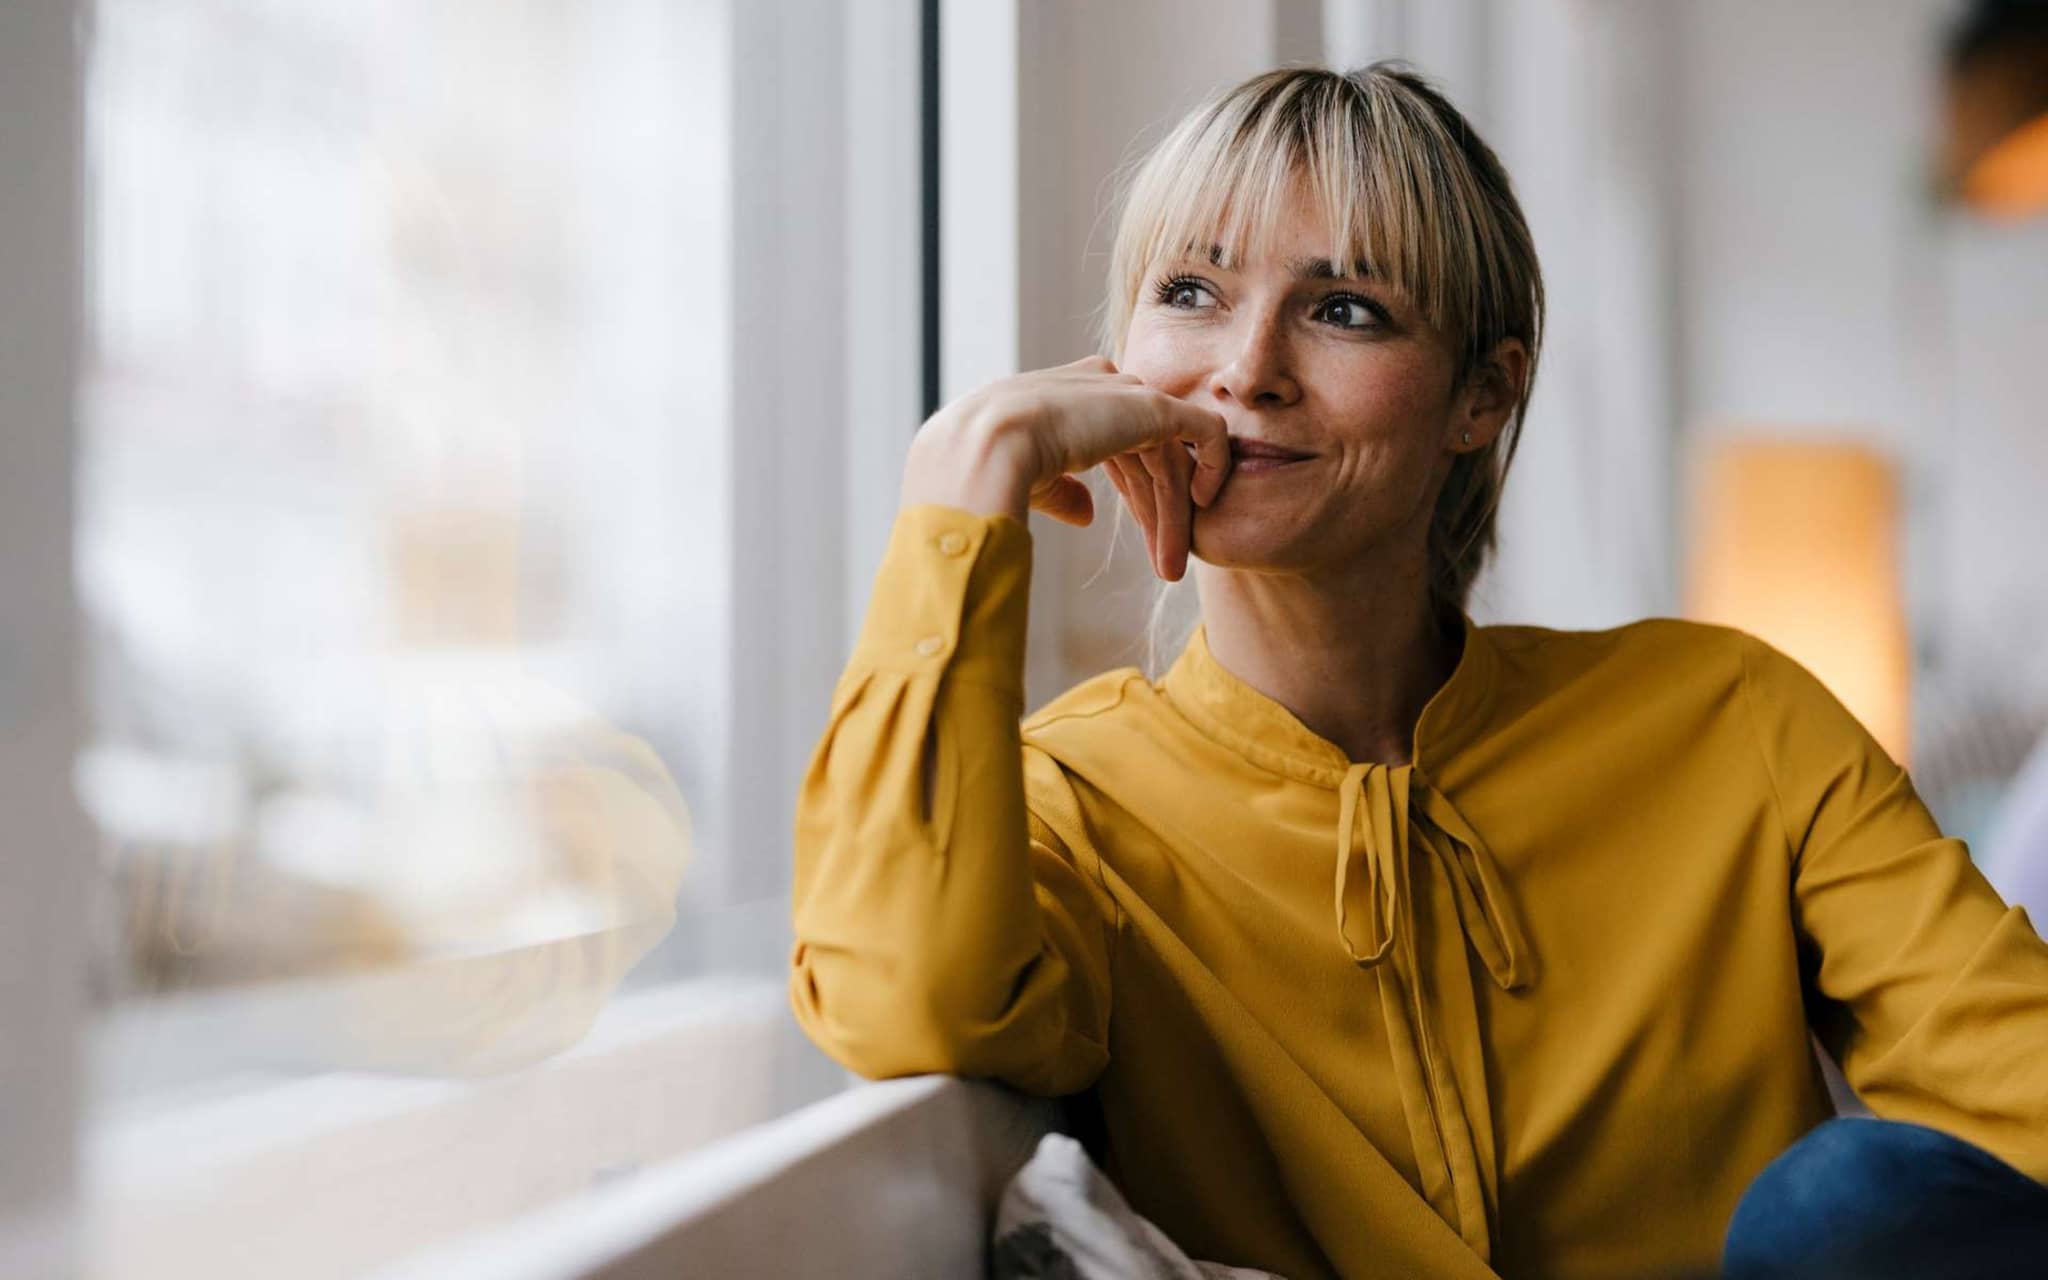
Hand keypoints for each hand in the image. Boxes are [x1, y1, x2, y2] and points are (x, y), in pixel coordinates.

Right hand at [900, 356, 1229, 580]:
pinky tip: (1202, 506)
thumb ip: (1062, 489)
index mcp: (1066, 396)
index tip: (1138, 534)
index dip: (1133, 489)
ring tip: (1171, 568)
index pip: (1117, 441)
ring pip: (1169, 457)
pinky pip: (1205, 432)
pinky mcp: (1154, 408)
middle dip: (1156, 510)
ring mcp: (1128, 394)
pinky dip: (1213, 466)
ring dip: (1171, 516)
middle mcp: (1100, 387)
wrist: (983, 450)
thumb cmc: (987, 468)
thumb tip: (1087, 514)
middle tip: (1165, 564)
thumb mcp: (1030, 478)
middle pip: (1147, 452)